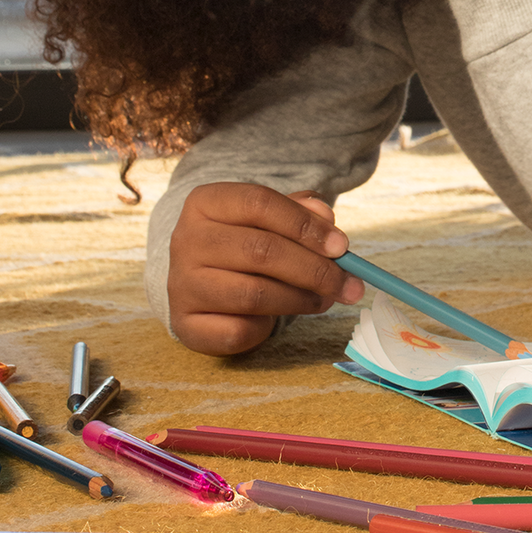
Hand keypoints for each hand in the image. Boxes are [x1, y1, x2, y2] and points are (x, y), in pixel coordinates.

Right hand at [167, 183, 361, 354]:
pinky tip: (276, 319)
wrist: (199, 283)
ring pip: (254, 294)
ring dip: (301, 299)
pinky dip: (267, 327)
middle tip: (350, 284)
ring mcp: (181, 284)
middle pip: (261, 250)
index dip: (306, 225)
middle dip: (315, 270)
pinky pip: (239, 330)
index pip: (259, 202)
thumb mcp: (269, 219)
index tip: (342, 246)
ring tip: (324, 299)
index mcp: (204, 202)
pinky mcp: (186, 324)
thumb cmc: (243, 244)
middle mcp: (185, 240)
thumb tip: (326, 217)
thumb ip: (300, 212)